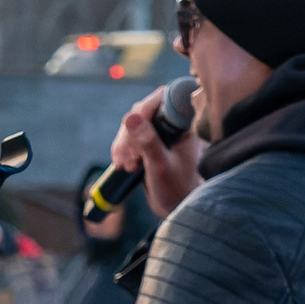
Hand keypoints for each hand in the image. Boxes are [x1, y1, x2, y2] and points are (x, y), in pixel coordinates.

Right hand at [110, 87, 205, 217]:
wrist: (176, 206)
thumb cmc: (176, 188)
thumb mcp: (160, 166)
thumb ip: (148, 142)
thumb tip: (131, 118)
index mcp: (183, 123)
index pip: (162, 98)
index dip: (145, 109)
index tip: (135, 132)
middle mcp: (172, 123)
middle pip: (142, 111)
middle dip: (130, 134)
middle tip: (131, 158)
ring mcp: (159, 132)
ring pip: (132, 124)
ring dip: (124, 144)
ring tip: (128, 166)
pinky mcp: (148, 142)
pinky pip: (128, 135)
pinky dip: (121, 149)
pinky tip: (122, 165)